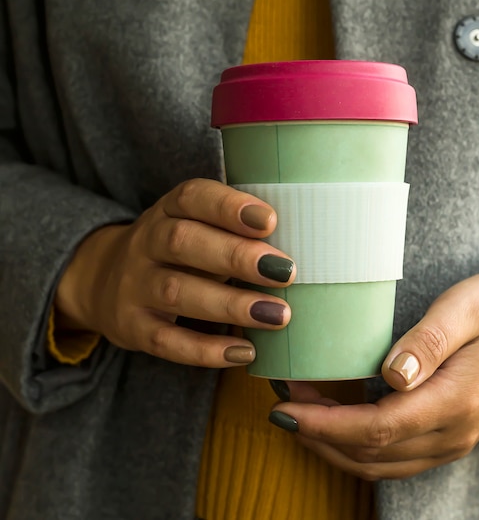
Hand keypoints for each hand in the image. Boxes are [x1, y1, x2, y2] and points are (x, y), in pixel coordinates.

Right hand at [54, 179, 295, 366]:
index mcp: (168, 210)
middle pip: (184, 242)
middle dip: (237, 257)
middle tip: (286, 272)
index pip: (192, 197)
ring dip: (231, 305)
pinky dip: (206, 350)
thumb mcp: (195, 225)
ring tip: (277, 315)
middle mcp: (146, 243)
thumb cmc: (178, 250)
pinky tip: (245, 352)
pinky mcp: (131, 327)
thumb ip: (234, 231)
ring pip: (178, 292)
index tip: (270, 220)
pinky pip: (166, 341)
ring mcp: (134, 285)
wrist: (104, 279)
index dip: (229, 206)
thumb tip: (304, 245)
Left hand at [269, 272, 478, 479]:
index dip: (325, 422)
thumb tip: (392, 376)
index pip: (378, 427)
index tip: (285, 406)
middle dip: (318, 433)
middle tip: (280, 402)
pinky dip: (355, 446)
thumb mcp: (466, 308)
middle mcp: (452, 432)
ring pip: (378, 464)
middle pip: (371, 453)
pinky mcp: (445, 435)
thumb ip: (429, 342)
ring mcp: (450, 440)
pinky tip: (332, 423)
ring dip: (331, 444)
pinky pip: (393, 458)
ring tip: (296, 411)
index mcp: (455, 399)